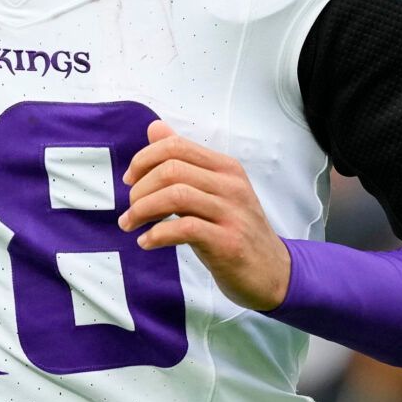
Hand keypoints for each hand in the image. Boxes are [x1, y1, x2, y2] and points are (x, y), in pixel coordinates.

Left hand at [120, 119, 292, 310]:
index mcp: (226, 168)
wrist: (272, 273)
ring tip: (130, 225)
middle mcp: (231, 185)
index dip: (144, 159)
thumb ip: (184, 161)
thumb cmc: (235, 231)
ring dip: (142, 211)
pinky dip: (157, 234)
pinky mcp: (228, 242)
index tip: (129, 181)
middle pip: (172, 169)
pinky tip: (146, 242)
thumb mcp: (212, 191)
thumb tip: (154, 128)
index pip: (176, 146)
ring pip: (175, 196)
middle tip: (130, 210)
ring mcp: (232, 213)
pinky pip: (184, 229)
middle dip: (140, 189)